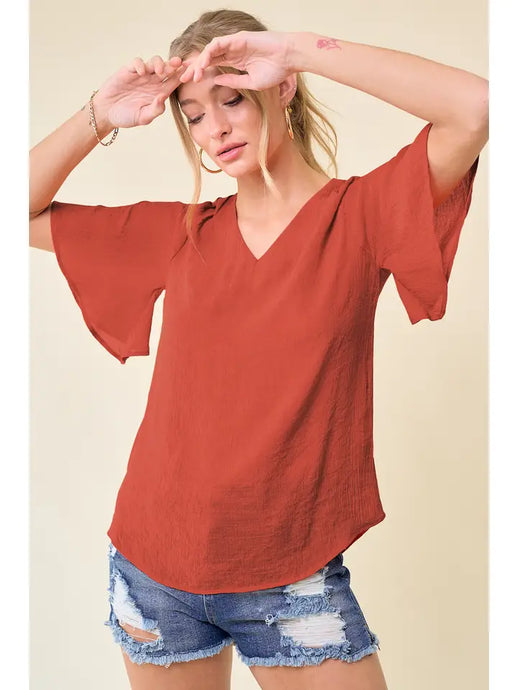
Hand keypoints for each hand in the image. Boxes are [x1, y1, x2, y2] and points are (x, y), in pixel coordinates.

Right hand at [93, 55, 187, 128]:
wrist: (106, 113)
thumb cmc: (126, 117)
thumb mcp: (143, 117)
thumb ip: (154, 110)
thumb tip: (163, 98)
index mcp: (159, 93)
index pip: (173, 82)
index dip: (181, 76)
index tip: (189, 72)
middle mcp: (152, 82)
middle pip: (166, 69)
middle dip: (173, 65)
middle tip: (178, 64)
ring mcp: (141, 75)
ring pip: (154, 62)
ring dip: (159, 63)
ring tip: (159, 70)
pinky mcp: (128, 70)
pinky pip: (137, 62)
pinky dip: (140, 64)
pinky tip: (141, 72)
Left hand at [179, 31, 294, 90]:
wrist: (289, 58)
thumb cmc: (276, 71)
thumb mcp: (251, 83)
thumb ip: (233, 81)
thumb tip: (216, 80)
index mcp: (236, 62)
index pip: (213, 66)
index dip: (200, 73)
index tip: (190, 84)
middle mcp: (233, 51)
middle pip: (207, 58)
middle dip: (194, 68)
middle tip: (182, 78)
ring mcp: (234, 43)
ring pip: (210, 51)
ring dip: (200, 62)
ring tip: (193, 75)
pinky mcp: (237, 38)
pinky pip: (218, 44)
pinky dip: (208, 53)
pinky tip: (203, 64)